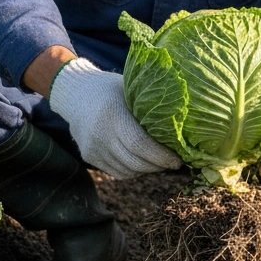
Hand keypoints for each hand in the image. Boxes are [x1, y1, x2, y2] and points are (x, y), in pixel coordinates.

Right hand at [48, 59, 181, 178]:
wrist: (75, 93)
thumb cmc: (111, 88)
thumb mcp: (130, 88)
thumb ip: (151, 105)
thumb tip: (185, 120)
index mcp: (113, 115)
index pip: (140, 145)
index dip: (161, 156)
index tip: (178, 160)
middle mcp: (100, 134)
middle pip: (135, 162)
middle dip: (158, 166)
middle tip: (173, 163)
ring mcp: (93, 148)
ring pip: (128, 171)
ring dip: (147, 170)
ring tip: (159, 162)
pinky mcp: (89, 156)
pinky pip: (117, 172)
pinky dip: (133, 170)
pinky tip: (142, 162)